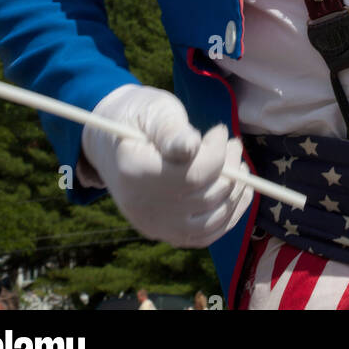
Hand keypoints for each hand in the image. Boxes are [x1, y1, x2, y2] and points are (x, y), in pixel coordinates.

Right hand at [80, 84, 252, 246]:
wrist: (110, 140)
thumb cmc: (138, 117)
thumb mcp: (154, 111)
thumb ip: (172, 130)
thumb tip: (192, 146)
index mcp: (136, 172)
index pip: (195, 174)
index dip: (218, 152)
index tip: (219, 130)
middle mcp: (142, 206)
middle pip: (205, 198)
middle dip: (230, 168)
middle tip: (233, 144)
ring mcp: (152, 224)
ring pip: (210, 222)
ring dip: (235, 195)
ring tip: (239, 167)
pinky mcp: (161, 231)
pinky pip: (202, 237)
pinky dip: (227, 218)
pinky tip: (237, 194)